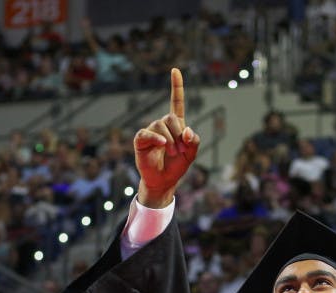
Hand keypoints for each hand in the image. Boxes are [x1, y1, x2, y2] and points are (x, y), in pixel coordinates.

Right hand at [134, 68, 199, 207]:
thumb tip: (188, 131)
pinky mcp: (141, 139)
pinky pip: (148, 133)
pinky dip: (157, 138)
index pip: (176, 102)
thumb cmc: (177, 166)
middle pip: (172, 117)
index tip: (175, 70)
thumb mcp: (192, 154)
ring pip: (161, 125)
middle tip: (182, 150)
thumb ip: (194, 141)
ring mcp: (151, 130)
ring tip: (174, 153)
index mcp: (176, 125)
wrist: (164, 181)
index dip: (176, 86)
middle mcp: (162, 124)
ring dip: (171, 141)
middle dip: (180, 134)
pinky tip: (163, 145)